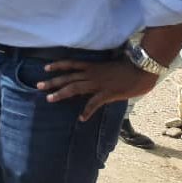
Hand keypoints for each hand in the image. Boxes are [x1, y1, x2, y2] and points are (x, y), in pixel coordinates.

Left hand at [37, 58, 156, 120]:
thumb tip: (93, 77)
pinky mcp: (108, 93)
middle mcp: (92, 73)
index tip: (45, 68)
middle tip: (38, 85)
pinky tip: (81, 118)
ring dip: (61, 93)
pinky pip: (94, 103)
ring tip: (49, 99)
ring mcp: (99, 83)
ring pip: (75, 87)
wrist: (143, 69)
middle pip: (68, 77)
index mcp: (93, 66)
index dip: (58, 65)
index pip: (71, 64)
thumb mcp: (110, 67)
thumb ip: (99, 72)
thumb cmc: (129, 67)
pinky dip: (87, 110)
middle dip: (53, 81)